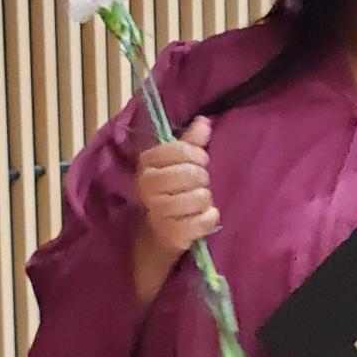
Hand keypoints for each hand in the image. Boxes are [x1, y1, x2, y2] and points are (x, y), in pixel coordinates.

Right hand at [135, 115, 219, 258]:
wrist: (158, 231)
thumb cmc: (171, 189)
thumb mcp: (177, 162)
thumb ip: (190, 142)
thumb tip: (204, 122)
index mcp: (146, 162)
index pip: (180, 149)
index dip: (198, 155)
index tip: (200, 161)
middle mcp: (146, 186)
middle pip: (191, 173)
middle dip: (202, 179)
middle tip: (198, 184)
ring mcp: (157, 211)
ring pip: (200, 197)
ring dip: (205, 199)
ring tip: (198, 201)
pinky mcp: (172, 234)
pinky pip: (205, 220)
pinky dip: (210, 218)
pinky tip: (203, 216)